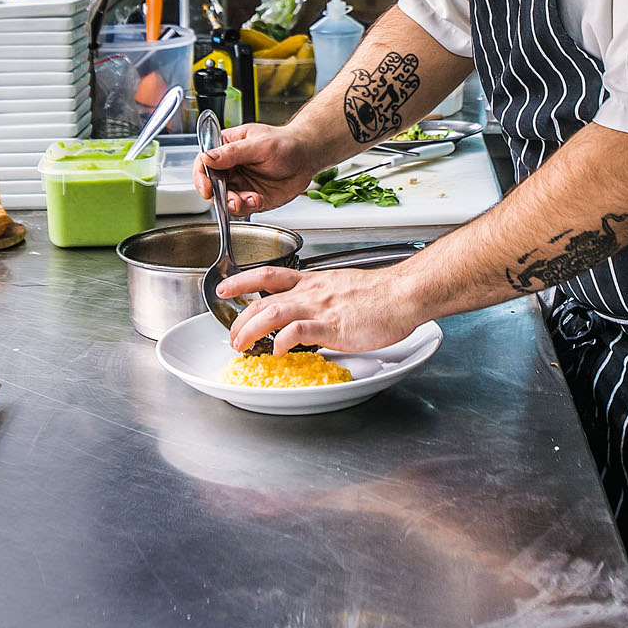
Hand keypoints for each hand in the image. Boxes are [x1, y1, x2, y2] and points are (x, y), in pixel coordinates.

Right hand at [191, 122, 313, 215]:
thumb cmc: (285, 143)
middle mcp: (230, 167)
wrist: (306, 158)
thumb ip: (233, 152)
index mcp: (226, 147)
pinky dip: (248, 208)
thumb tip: (208, 157)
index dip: (201, 177)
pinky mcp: (251, 198)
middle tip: (233, 199)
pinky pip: (241, 209)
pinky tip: (259, 199)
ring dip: (234, 204)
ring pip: (224, 200)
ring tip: (252, 199)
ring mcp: (240, 184)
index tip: (207, 188)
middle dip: (220, 196)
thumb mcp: (259, 144)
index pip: (203, 162)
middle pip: (211, 186)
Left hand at [217, 262, 422, 354]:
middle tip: (230, 334)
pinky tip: (277, 352)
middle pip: (263, 299)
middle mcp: (311, 292)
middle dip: (240, 317)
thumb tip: (311, 316)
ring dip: (250, 329)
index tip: (225, 288)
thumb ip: (323, 300)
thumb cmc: (380, 294)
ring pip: (272, 312)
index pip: (269, 275)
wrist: (402, 294)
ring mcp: (320, 308)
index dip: (242, 281)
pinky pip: (299, 331)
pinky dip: (282, 342)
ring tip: (241, 344)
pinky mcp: (332, 326)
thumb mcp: (342, 288)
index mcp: (314, 282)